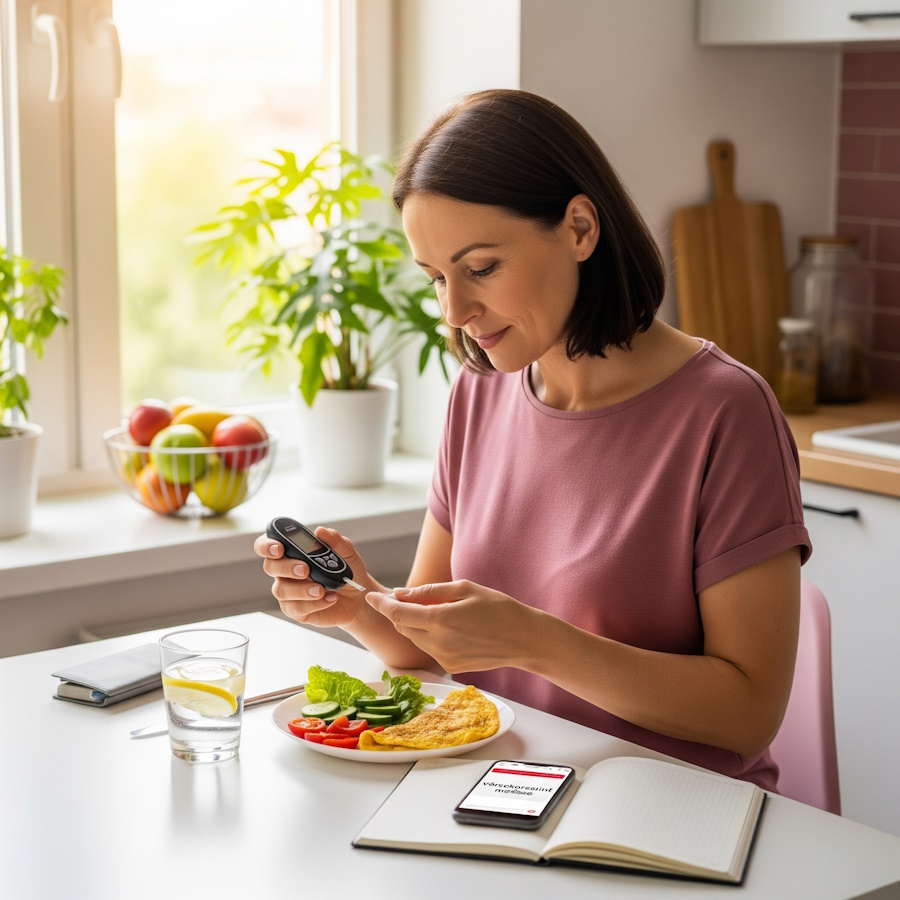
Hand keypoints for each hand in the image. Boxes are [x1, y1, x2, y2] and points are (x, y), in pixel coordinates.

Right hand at [255, 527, 375, 628]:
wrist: (356, 597)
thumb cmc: (345, 571)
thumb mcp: (346, 553)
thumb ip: (335, 540)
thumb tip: (320, 531)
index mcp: (292, 551)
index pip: (267, 544)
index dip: (267, 545)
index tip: (279, 548)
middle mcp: (285, 570)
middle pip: (270, 566)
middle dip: (286, 567)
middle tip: (305, 570)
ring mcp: (288, 590)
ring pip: (281, 590)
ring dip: (301, 589)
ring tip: (322, 589)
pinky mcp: (295, 609)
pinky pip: (295, 607)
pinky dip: (314, 603)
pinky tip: (330, 598)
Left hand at [365, 580, 540, 672]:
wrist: (524, 639)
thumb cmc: (499, 608)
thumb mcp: (465, 589)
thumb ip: (429, 592)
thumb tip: (400, 593)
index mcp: (441, 620)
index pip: (398, 614)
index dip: (381, 604)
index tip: (370, 596)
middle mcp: (438, 643)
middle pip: (403, 627)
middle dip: (398, 612)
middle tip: (403, 597)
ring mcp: (444, 658)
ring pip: (414, 638)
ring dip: (414, 624)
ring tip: (432, 610)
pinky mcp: (451, 667)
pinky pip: (429, 648)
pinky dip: (429, 636)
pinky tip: (447, 626)